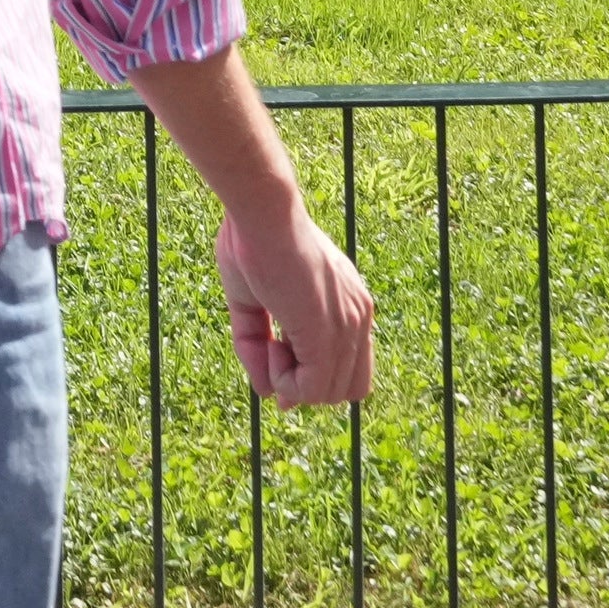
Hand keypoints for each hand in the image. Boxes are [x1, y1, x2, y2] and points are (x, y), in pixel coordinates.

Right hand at [214, 197, 373, 409]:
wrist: (261, 213)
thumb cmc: (252, 242)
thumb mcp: (250, 303)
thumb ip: (258, 346)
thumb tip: (267, 394)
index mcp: (348, 302)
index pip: (351, 366)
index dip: (316, 379)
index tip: (278, 372)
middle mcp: (358, 316)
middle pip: (348, 388)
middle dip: (307, 386)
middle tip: (272, 355)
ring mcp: (348, 325)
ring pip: (329, 393)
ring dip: (293, 383)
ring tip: (270, 343)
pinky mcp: (328, 333)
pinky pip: (312, 387)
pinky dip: (286, 381)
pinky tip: (271, 346)